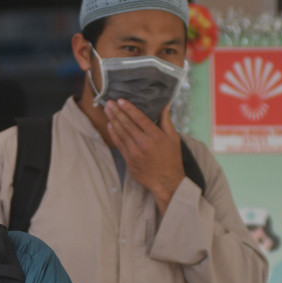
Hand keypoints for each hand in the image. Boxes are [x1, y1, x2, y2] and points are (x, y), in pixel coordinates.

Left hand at [105, 99, 184, 213]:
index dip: (129, 108)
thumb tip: (165, 104)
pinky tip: (109, 125)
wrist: (166, 181)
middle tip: (109, 102)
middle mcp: (144, 142)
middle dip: (117, 112)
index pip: (139, 118)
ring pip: (121, 133)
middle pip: (127, 124)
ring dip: (113, 120)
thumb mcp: (174, 138)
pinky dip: (113, 134)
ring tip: (107, 110)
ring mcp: (135, 152)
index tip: (120, 100)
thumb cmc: (172, 159)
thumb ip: (167, 121)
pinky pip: (119, 144)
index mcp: (156, 136)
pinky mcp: (129, 160)